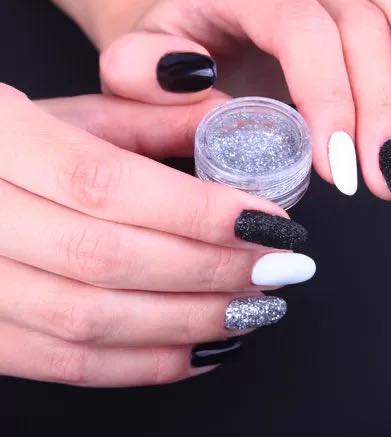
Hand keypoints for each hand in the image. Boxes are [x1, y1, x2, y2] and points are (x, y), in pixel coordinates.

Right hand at [0, 85, 313, 386]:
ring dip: (190, 321)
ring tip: (256, 307)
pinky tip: (208, 345)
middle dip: (209, 269)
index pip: (107, 184)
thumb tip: (231, 123)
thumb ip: (156, 114)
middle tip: (277, 267)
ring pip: (90, 320)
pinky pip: (69, 365)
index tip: (269, 222)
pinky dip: (149, 363)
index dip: (197, 211)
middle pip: (107, 257)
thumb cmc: (21, 145)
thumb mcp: (82, 113)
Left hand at [100, 0, 390, 200]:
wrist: (190, 31)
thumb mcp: (131, 70)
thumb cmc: (167, 55)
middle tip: (382, 177)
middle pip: (359, 24)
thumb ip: (142, 76)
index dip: (330, 99)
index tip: (338, 167)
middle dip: (378, 108)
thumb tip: (195, 81)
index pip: (301, 30)